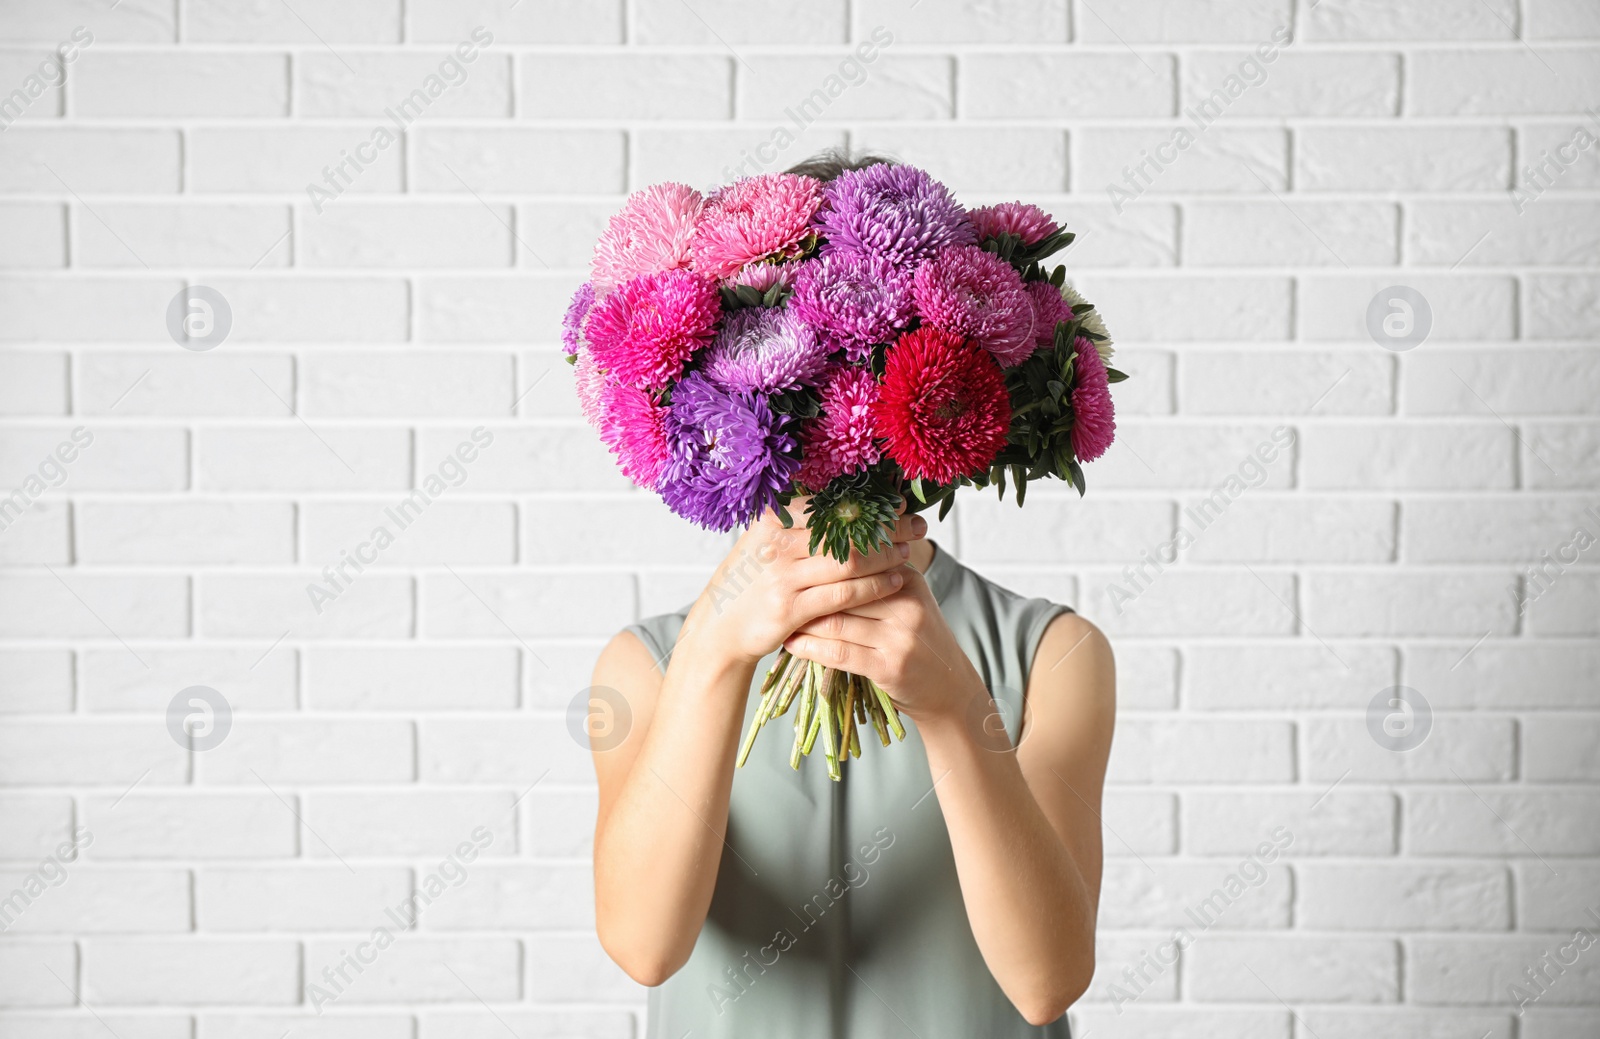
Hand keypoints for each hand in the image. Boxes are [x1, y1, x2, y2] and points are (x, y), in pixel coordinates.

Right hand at [684, 503, 927, 670]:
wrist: (720, 626)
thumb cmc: (751, 581)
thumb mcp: (766, 542)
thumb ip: (800, 523)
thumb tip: (848, 502)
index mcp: (773, 519)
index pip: (832, 504)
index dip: (870, 502)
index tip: (899, 501)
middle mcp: (777, 544)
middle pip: (846, 528)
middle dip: (887, 526)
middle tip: (917, 524)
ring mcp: (783, 577)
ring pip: (849, 561)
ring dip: (885, 555)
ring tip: (909, 550)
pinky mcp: (790, 609)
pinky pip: (844, 594)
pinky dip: (874, 586)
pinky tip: (895, 581)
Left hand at [781, 563, 986, 725]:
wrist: (949, 688)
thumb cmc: (916, 640)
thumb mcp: (904, 600)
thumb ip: (872, 578)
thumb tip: (817, 555)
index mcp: (906, 576)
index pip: (854, 561)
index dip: (817, 561)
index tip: (785, 562)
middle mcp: (906, 601)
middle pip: (841, 588)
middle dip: (805, 591)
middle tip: (773, 589)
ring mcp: (900, 635)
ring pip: (835, 621)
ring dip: (801, 621)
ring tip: (778, 618)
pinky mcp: (891, 666)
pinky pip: (839, 652)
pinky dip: (810, 648)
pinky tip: (792, 644)